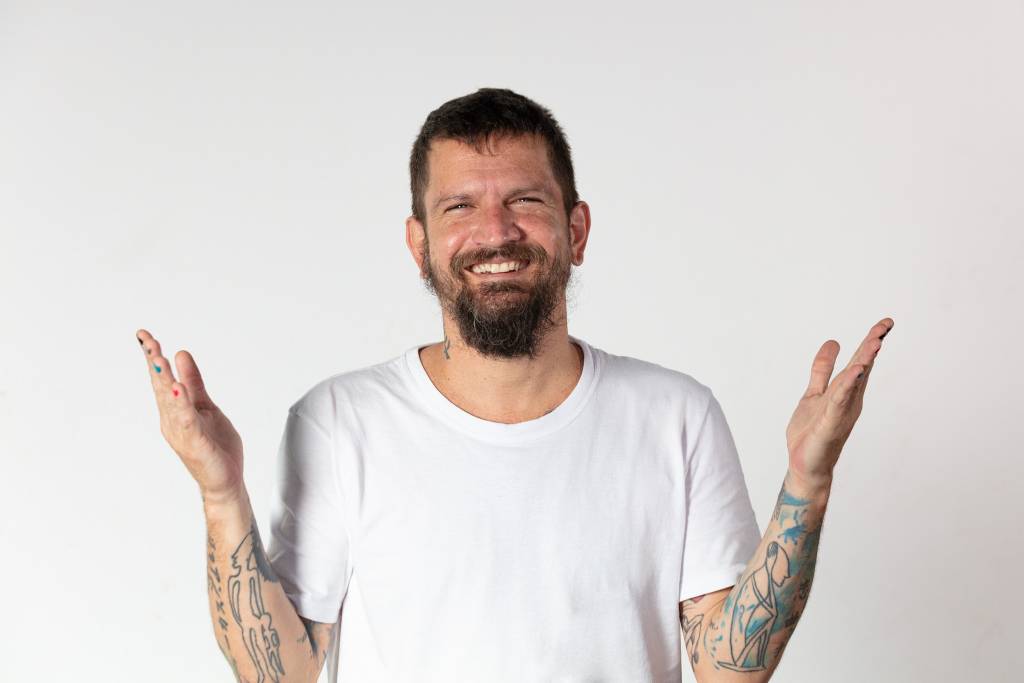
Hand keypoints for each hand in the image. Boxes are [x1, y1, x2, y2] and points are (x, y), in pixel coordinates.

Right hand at [137, 329, 244, 503]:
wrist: (226, 480)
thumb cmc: (215, 445)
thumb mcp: (205, 405)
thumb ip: (193, 382)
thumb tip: (181, 353)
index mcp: (174, 410)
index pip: (161, 379)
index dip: (152, 356)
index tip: (144, 334)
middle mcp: (172, 420)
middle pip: (161, 387)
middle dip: (155, 364)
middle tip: (148, 341)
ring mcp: (181, 433)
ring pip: (171, 402)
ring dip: (164, 380)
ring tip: (160, 360)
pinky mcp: (195, 443)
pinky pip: (187, 421)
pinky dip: (182, 405)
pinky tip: (179, 389)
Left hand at [785, 317, 893, 487]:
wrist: (804, 466)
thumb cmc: (811, 432)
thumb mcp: (814, 393)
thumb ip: (822, 369)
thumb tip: (832, 342)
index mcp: (845, 391)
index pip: (860, 362)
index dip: (870, 342)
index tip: (884, 323)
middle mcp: (848, 400)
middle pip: (861, 368)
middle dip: (872, 346)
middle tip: (886, 325)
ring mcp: (840, 412)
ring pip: (853, 382)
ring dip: (864, 362)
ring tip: (875, 342)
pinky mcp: (829, 425)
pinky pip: (838, 402)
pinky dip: (847, 387)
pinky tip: (854, 373)